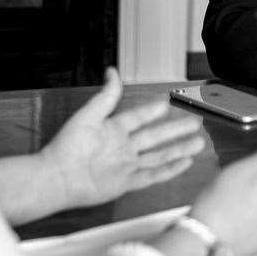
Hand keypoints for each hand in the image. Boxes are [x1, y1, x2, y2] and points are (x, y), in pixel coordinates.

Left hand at [41, 68, 205, 207]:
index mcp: (113, 129)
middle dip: (176, 129)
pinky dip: (170, 170)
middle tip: (194, 122)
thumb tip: (112, 72)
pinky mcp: (126, 183)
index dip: (152, 110)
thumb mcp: (88, 115)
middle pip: (156, 136)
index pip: (139, 116)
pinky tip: (183, 163)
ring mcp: (126, 165)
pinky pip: (153, 175)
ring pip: (159, 155)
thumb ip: (105, 96)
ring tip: (198, 142)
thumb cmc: (66, 147)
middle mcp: (122, 147)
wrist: (58, 178)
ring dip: (179, 149)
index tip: (167, 102)